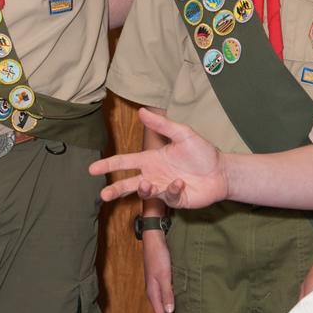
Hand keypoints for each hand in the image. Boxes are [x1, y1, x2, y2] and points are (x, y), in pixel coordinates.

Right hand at [89, 108, 227, 207]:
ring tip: (146, 184)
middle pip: (129, 184)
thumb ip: (162, 125)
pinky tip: (180, 182)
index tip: (93, 169)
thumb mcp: (182, 134)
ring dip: (144, 189)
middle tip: (104, 195)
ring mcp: (163, 189)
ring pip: (145, 194)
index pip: (125, 162)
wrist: (220, 170)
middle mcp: (154, 175)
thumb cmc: (201, 152)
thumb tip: (142, 111)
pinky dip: (172, 190)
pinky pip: (168, 197)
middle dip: (115, 190)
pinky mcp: (175, 200)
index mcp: (151, 160)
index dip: (109, 165)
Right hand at [143, 232, 189, 312]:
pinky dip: (174, 310)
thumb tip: (170, 312)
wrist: (154, 240)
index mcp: (153, 294)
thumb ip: (167, 293)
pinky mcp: (161, 283)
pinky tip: (182, 310)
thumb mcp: (164, 275)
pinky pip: (167, 302)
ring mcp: (156, 289)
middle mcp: (153, 294)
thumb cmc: (159, 256)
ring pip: (164, 310)